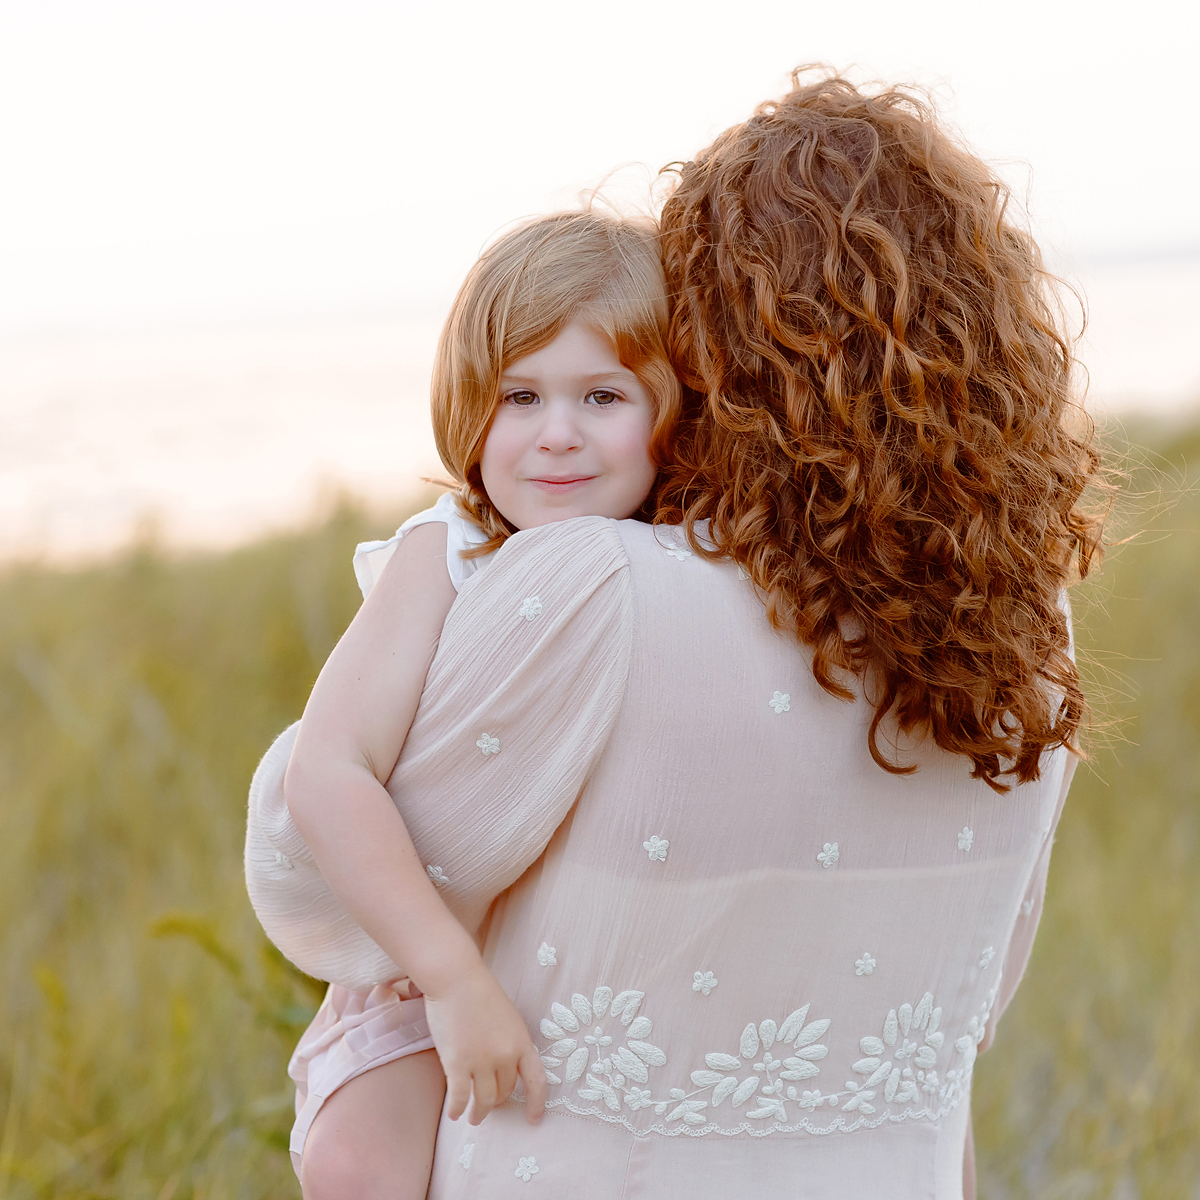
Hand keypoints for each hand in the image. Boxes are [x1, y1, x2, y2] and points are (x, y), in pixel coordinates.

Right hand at [422, 960, 546, 1126]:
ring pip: (485, 1100)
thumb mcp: (508, 1018)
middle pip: (505, 1091)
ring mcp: (481, 1060)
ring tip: (474, 1117)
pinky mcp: (457, 1063)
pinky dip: (457, 1109)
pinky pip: (460, 1097)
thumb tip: (504, 1069)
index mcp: (521, 1041)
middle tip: (490, 1105)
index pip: (536, 1080)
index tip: (533, 1120)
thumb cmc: (480, 992)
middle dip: (498, 1101)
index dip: (536, 1103)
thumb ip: (510, 1043)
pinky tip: (454, 1115)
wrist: (456, 978)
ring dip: (479, 1113)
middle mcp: (505, 1055)